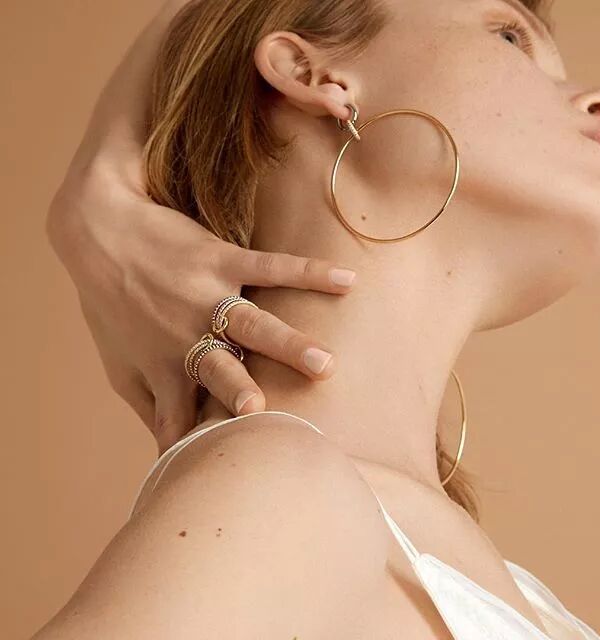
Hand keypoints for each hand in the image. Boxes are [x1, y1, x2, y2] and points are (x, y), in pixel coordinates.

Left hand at [47, 169, 355, 454]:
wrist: (97, 232)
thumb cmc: (109, 305)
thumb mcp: (120, 364)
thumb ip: (149, 405)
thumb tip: (166, 448)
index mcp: (165, 367)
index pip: (185, 415)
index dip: (202, 440)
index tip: (229, 464)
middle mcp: (186, 335)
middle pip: (220, 370)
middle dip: (243, 393)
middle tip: (268, 415)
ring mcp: (206, 295)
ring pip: (253, 324)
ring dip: (288, 343)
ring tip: (324, 362)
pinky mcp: (221, 259)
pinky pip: (271, 266)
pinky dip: (310, 272)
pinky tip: (347, 280)